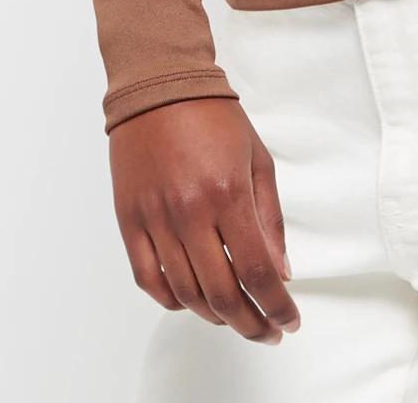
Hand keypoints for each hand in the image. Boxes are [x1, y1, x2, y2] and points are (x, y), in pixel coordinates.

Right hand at [110, 96, 300, 342]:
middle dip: (250, 324)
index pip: (257, 271)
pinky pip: (148, 279)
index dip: (276, 307)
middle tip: (267, 332)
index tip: (289, 322)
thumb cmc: (214, 118)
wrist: (160, 86)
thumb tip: (281, 272)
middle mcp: (190, 213)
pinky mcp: (128, 221)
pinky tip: (192, 301)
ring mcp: (155, 219)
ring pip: (185, 294)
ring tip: (235, 317)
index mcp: (228, 194)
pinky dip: (172, 300)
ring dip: (215, 317)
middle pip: (222, 294)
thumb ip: (270, 218)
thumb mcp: (258, 159)